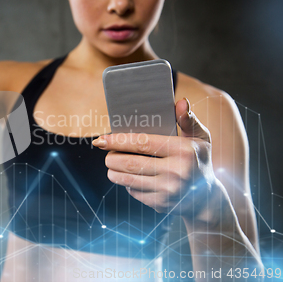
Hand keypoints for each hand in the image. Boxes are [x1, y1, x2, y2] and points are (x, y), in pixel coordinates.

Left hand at [92, 98, 216, 216]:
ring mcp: (168, 191)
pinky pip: (133, 191)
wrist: (207, 198)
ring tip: (111, 162)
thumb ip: (188, 120)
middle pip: (130, 163)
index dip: (118, 141)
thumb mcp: (200, 138)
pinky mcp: (160, 205)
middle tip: (105, 151)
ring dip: (113, 170)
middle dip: (111, 156)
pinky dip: (126, 183)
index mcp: (184, 152)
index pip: (143, 143)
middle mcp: (176, 173)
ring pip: (127, 179)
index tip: (101, 140)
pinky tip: (128, 176)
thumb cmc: (198, 159)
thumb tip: (180, 102)